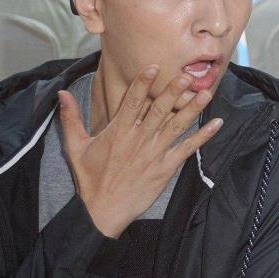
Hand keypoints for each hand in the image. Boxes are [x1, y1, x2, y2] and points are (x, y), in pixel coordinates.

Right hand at [57, 65, 222, 237]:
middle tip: (187, 75)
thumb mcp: (75, 146)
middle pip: (159, 110)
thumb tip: (62, 93)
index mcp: (118, 131)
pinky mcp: (166, 168)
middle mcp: (139, 139)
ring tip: (206, 93)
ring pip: (177, 126)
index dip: (143, 82)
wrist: (102, 211)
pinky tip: (216, 124)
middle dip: (174, 91)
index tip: (154, 66)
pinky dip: (203, 137)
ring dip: (192, 109)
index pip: (133, 101)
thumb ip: (70, 117)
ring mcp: (154, 153)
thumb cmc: (89, 178)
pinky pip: (187, 149)